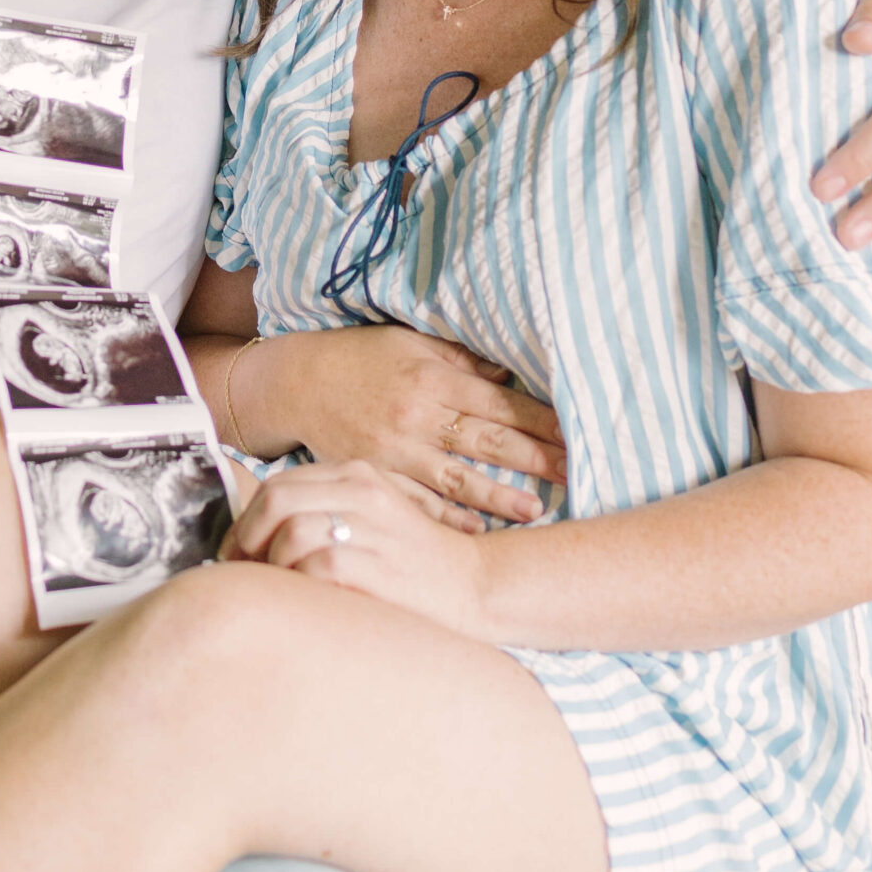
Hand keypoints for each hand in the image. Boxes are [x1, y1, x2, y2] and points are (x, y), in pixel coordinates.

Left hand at [222, 456, 488, 632]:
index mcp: (357, 474)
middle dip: (247, 536)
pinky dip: (300, 582)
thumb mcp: (371, 518)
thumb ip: (325, 511)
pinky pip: (317, 565)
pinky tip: (307, 596)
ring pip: (291, 530)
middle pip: (276, 498)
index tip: (238, 549)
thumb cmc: (413, 561)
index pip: (279, 482)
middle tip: (242, 567)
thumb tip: (256, 534)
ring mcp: (373, 525)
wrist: (475, 586)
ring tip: (278, 586)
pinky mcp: (379, 563)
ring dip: (274, 563)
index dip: (247, 518)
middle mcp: (364, 490)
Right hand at [264, 326, 563, 525]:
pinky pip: (416, 500)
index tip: (573, 429)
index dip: (538, 417)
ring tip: (536, 510)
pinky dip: (446, 515)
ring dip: (498, 495)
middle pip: (487, 440)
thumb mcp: (409, 343)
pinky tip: (476, 528)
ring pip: (456, 477)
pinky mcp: (373, 475)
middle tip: (576, 470)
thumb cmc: (357, 357)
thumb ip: (459, 359)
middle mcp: (417, 415)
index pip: (497, 401)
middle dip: (536, 456)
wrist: (295, 383)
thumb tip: (506, 372)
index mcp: (431, 378)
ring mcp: (394, 450)